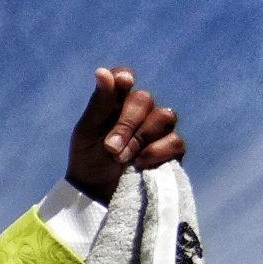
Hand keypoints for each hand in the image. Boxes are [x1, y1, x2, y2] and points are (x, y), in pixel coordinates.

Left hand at [64, 66, 185, 202]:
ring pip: (164, 116)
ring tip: (122, 158)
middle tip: (110, 148)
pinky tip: (140, 164)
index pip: (124, 78)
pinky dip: (155, 152)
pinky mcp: (172, 149)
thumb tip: (102, 71)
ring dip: (140, 139)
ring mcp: (158, 129)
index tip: (122, 83)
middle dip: (126, 124)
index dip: (124, 80)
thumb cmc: (88, 158)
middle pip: (144, 99)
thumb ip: (99, 103)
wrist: (96, 192)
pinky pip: (174, 141)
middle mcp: (140, 110)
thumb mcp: (88, 132)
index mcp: (115, 101)